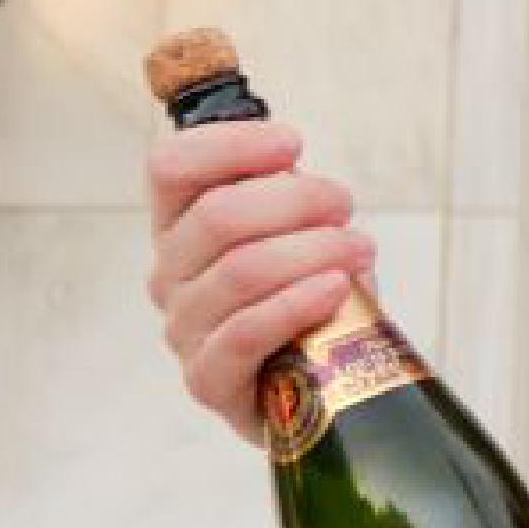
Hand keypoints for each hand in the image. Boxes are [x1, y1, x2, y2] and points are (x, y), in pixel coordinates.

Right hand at [145, 110, 378, 439]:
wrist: (318, 383)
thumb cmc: (307, 294)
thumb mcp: (298, 233)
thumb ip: (290, 197)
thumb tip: (303, 178)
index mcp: (178, 224)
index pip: (170, 167)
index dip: (229, 145)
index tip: (292, 144)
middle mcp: (169, 273)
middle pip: (217, 216)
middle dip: (296, 200)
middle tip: (343, 205)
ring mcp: (184, 329)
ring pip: (241, 271)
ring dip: (312, 251)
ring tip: (359, 250)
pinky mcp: (208, 380)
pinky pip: (246, 333)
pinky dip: (297, 304)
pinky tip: (336, 289)